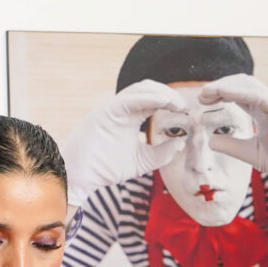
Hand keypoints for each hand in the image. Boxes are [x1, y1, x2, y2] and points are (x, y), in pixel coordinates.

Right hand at [63, 80, 188, 205]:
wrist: (80, 177)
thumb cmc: (105, 169)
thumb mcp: (142, 162)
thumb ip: (162, 153)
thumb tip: (181, 142)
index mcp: (129, 117)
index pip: (153, 100)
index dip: (171, 102)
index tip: (187, 112)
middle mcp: (121, 109)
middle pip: (148, 89)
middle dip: (168, 93)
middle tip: (184, 106)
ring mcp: (111, 108)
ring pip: (139, 89)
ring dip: (161, 93)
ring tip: (177, 104)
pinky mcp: (104, 112)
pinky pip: (128, 99)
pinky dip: (148, 98)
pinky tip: (163, 103)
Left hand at [199, 74, 267, 199]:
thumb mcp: (251, 154)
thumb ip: (232, 146)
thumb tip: (210, 140)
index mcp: (262, 113)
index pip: (238, 95)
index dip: (219, 93)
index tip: (202, 100)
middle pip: (243, 84)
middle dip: (221, 85)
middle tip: (202, 96)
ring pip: (252, 86)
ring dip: (228, 85)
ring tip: (209, 92)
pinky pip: (262, 98)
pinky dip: (242, 93)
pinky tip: (225, 93)